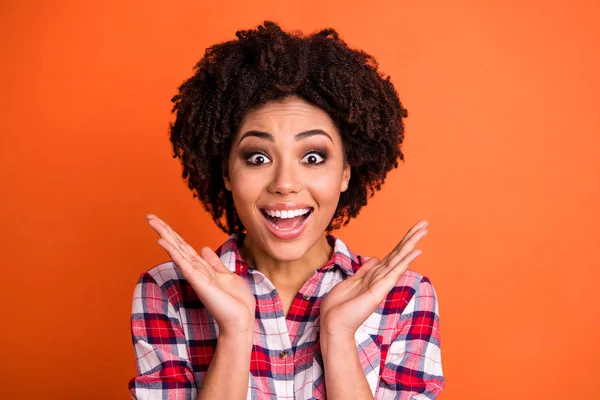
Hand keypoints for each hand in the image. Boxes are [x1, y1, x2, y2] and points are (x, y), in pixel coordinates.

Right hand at [146, 214, 254, 336]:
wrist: (241, 319)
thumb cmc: (236, 301)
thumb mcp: (227, 276)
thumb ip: (214, 263)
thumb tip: (204, 249)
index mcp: (203, 267)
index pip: (184, 246)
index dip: (173, 233)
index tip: (159, 220)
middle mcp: (196, 269)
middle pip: (177, 245)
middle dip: (164, 230)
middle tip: (148, 216)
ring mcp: (195, 275)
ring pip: (177, 251)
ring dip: (165, 235)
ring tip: (152, 222)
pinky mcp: (198, 281)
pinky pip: (183, 263)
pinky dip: (173, 252)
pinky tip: (163, 242)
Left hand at [320, 220, 428, 339]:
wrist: (333, 324)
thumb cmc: (339, 306)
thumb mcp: (351, 281)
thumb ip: (365, 270)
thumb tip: (375, 259)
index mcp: (373, 274)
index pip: (392, 254)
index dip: (402, 240)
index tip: (414, 228)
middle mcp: (380, 277)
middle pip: (398, 253)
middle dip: (411, 237)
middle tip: (425, 223)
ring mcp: (381, 284)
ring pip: (399, 259)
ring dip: (411, 243)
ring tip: (423, 230)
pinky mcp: (379, 291)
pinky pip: (394, 272)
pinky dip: (405, 261)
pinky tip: (416, 251)